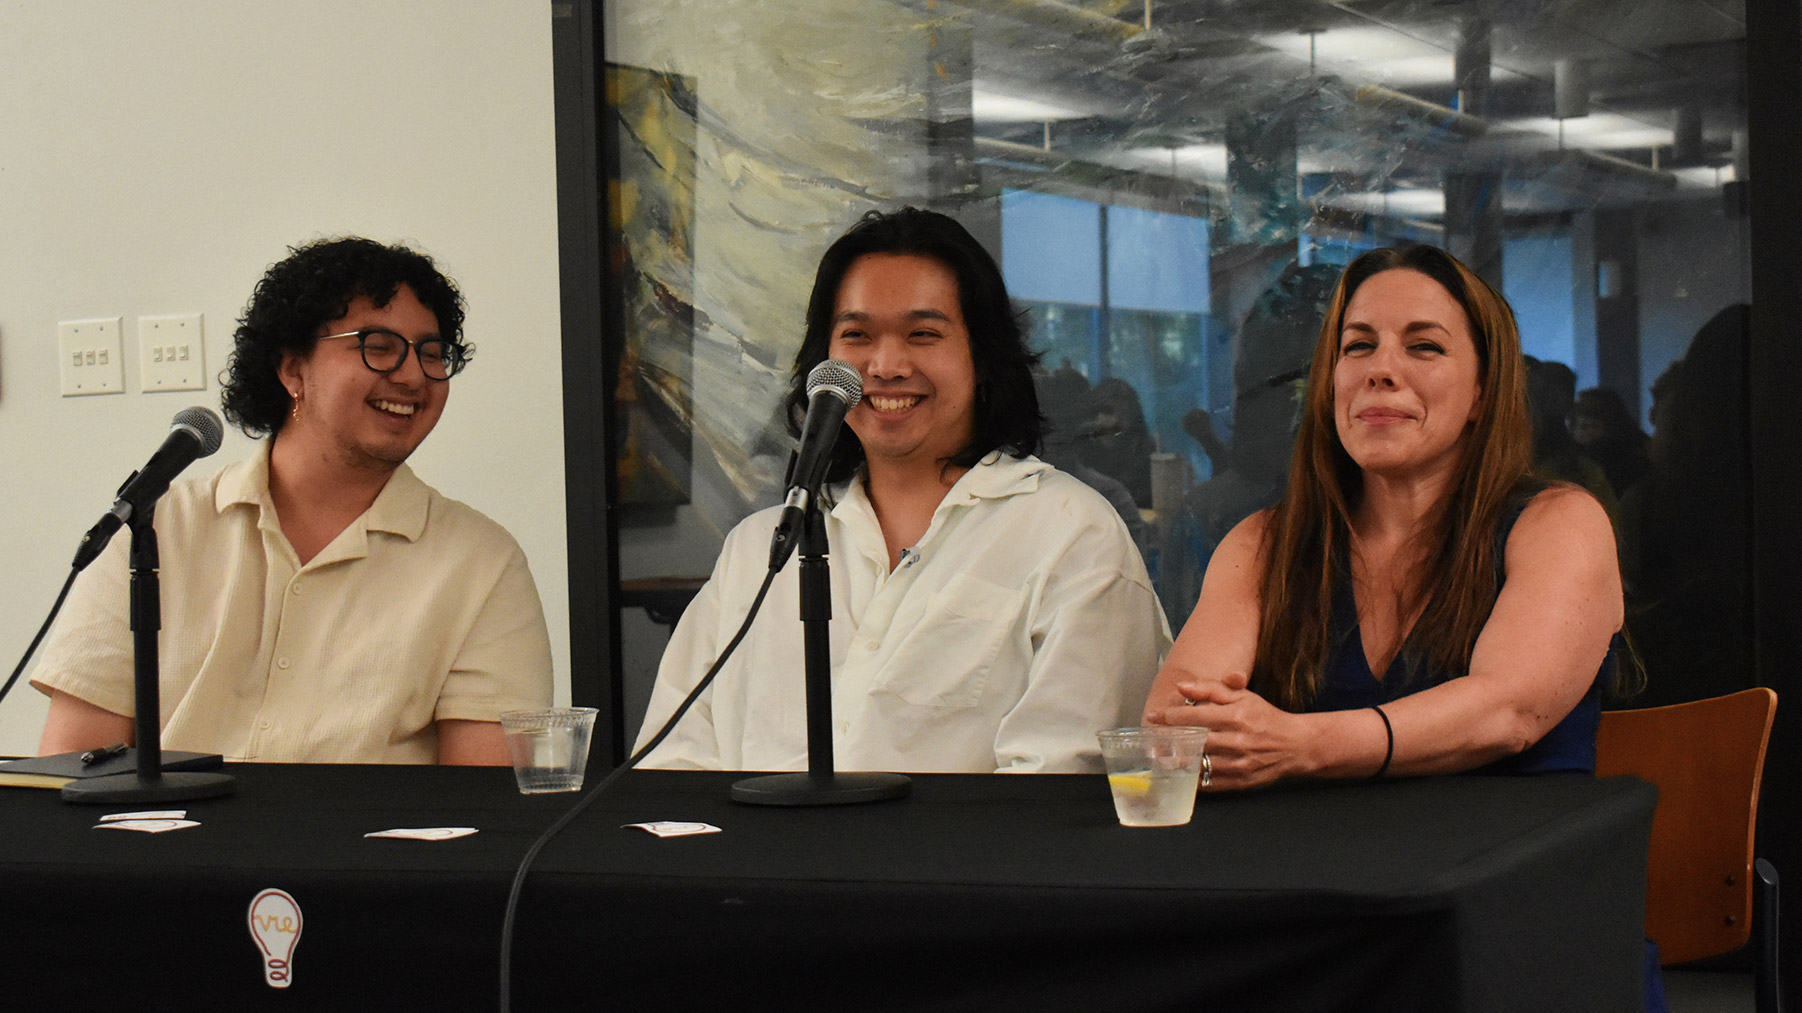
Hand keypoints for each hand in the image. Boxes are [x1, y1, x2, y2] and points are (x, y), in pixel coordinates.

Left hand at [1144, 672, 1299, 790]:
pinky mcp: (1240, 782)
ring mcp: (1239, 764)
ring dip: (1177, 761)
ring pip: (1199, 764)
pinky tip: (1181, 772)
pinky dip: (1193, 779)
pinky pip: (1209, 783)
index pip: (1195, 716)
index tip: (1155, 717)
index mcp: (1236, 716)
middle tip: (1152, 739)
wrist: (1295, 746)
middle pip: (1193, 741)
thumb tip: (1181, 686)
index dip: (1170, 716)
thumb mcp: (1242, 696)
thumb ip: (1210, 688)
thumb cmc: (1264, 717)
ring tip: (1161, 756)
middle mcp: (1237, 741)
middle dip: (1169, 740)